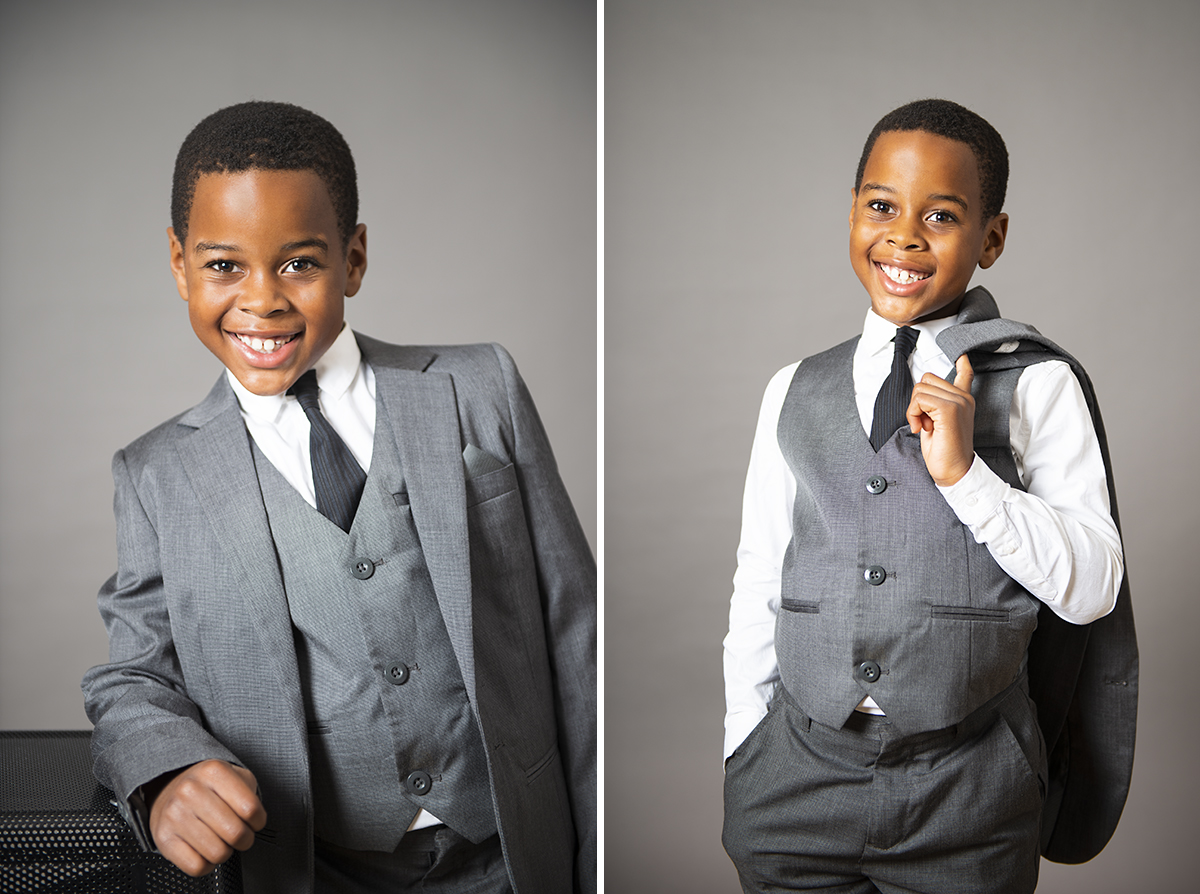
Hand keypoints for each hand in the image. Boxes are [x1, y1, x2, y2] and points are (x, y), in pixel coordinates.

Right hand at [146, 760, 266, 876]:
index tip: (255, 822)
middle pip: (235, 833)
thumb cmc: (208, 786)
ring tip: (221, 840)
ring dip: (225, 852)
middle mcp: (190, 791)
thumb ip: (250, 793)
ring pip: (217, 853)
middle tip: (240, 835)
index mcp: (213, 771)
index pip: (250, 808)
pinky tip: (205, 849)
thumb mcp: (234, 775)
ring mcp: (174, 815)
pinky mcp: (163, 838)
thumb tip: (257, 820)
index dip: (259, 821)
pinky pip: (197, 866)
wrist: (168, 788)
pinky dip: (206, 864)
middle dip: (245, 839)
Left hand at [906, 353, 975, 486]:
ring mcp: (958, 402)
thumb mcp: (937, 422)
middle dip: (917, 401)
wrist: (953, 471)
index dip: (962, 363)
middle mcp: (963, 398)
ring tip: (926, 426)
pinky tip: (922, 428)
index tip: (962, 356)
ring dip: (914, 409)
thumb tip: (923, 393)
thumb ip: (935, 404)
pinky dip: (913, 414)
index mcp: (963, 399)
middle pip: (926, 379)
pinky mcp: (950, 409)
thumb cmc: (943, 450)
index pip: (965, 374)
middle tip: (925, 422)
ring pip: (920, 388)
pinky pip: (919, 399)